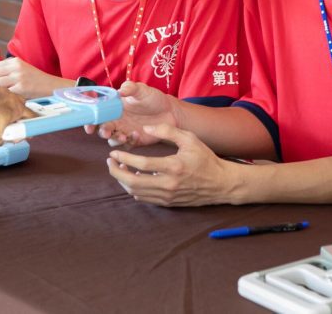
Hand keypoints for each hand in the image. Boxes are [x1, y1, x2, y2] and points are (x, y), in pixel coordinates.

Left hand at [0, 57, 71, 98]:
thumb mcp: (23, 70)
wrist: (53, 87)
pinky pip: (6, 93)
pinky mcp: (22, 88)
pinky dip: (1, 98)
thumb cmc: (36, 81)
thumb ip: (8, 71)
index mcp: (15, 61)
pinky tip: (1, 102)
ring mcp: (19, 77)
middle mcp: (16, 67)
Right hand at [84, 81, 179, 145]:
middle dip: (102, 132)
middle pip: (102, 129)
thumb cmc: (153, 98)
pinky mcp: (134, 140)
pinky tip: (137, 135)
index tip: (89, 125)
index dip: (91, 120)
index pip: (98, 114)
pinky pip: (126, 146)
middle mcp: (116, 120)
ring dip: (115, 139)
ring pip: (112, 140)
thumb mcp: (142, 90)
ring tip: (123, 136)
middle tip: (107, 132)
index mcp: (114, 107)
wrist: (170, 112)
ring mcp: (124, 131)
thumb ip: (131, 88)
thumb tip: (120, 90)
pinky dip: (129, 142)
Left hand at [105, 123, 238, 205]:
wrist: (221, 184)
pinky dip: (134, 189)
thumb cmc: (205, 159)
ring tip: (119, 169)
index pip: (141, 164)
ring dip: (123, 181)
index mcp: (174, 166)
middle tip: (110, 163)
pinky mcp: (169, 203)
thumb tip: (146, 127)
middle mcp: (169, 184)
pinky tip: (133, 178)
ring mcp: (168, 196)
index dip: (124, 158)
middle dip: (117, 173)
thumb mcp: (189, 138)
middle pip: (133, 182)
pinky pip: (145, 199)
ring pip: (136, 192)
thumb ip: (167, 130)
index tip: (113, 153)